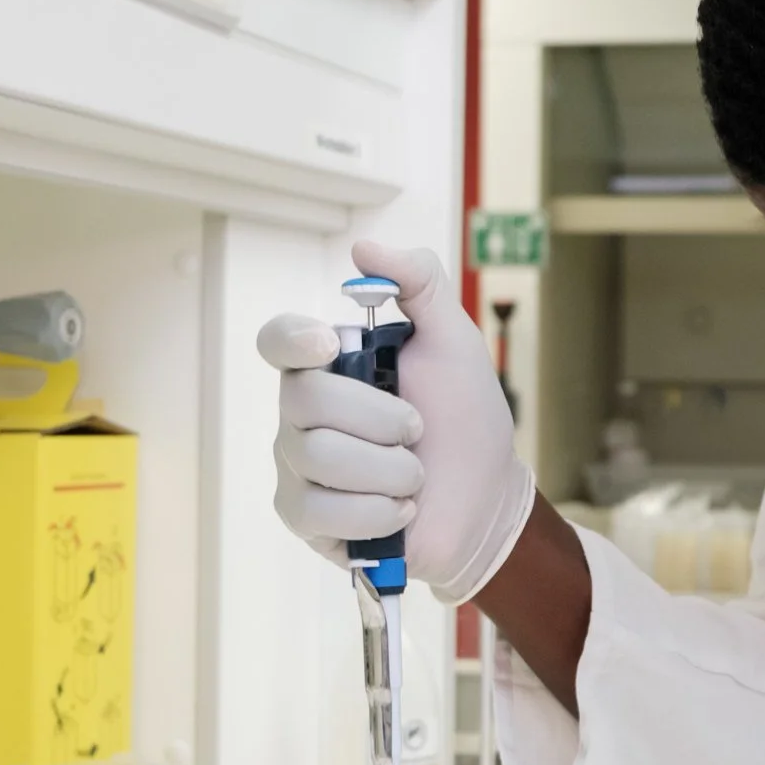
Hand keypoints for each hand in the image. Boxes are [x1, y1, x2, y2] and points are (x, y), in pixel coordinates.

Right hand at [259, 240, 535, 601]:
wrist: (487, 498)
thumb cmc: (465, 417)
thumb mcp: (455, 342)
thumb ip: (421, 283)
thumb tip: (364, 247)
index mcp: (330, 365)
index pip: (278, 340)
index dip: (292, 339)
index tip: (331, 346)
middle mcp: (302, 412)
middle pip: (304, 401)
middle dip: (380, 419)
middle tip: (418, 429)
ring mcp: (298, 466)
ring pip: (317, 459)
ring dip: (390, 470)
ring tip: (416, 475)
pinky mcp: (305, 517)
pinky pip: (319, 512)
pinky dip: (376, 512)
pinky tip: (401, 510)